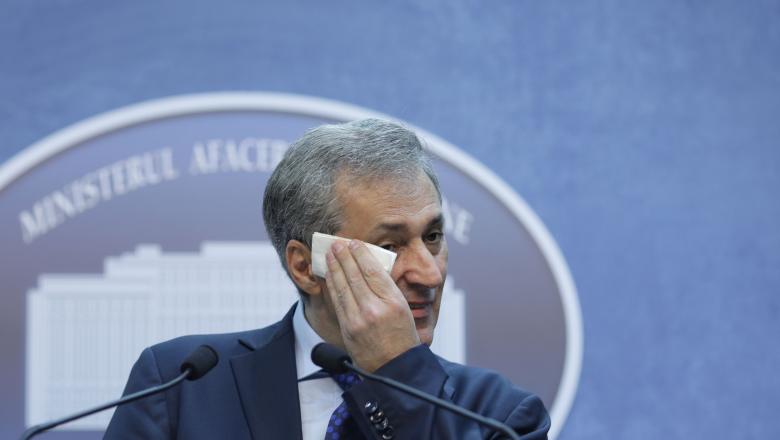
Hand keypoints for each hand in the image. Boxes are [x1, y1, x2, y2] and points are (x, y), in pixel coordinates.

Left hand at [325, 239, 419, 371]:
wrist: (395, 367)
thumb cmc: (402, 337)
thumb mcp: (404, 309)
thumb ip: (387, 289)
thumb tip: (369, 266)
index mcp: (393, 302)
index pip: (373, 271)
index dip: (361, 254)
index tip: (355, 243)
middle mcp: (375, 309)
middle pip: (355, 276)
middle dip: (344, 256)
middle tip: (337, 243)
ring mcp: (359, 320)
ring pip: (343, 286)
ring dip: (334, 267)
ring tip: (330, 253)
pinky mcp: (348, 328)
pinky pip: (338, 301)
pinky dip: (332, 284)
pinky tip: (329, 274)